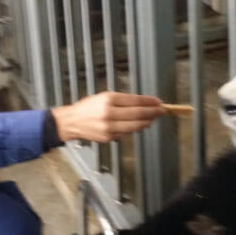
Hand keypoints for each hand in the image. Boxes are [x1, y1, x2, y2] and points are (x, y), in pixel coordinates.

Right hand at [50, 91, 165, 143]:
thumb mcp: (105, 96)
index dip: (149, 102)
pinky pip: (127, 133)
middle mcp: (109, 113)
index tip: (159, 102)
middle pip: (138, 114)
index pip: (135, 101)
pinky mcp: (109, 137)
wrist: (73, 121)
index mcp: (108, 99)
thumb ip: (124, 100)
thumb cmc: (88, 107)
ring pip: (135, 126)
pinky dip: (136, 128)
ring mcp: (109, 127)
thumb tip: (143, 104)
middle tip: (162, 111)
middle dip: (153, 112)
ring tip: (153, 118)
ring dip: (147, 122)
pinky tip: (141, 125)